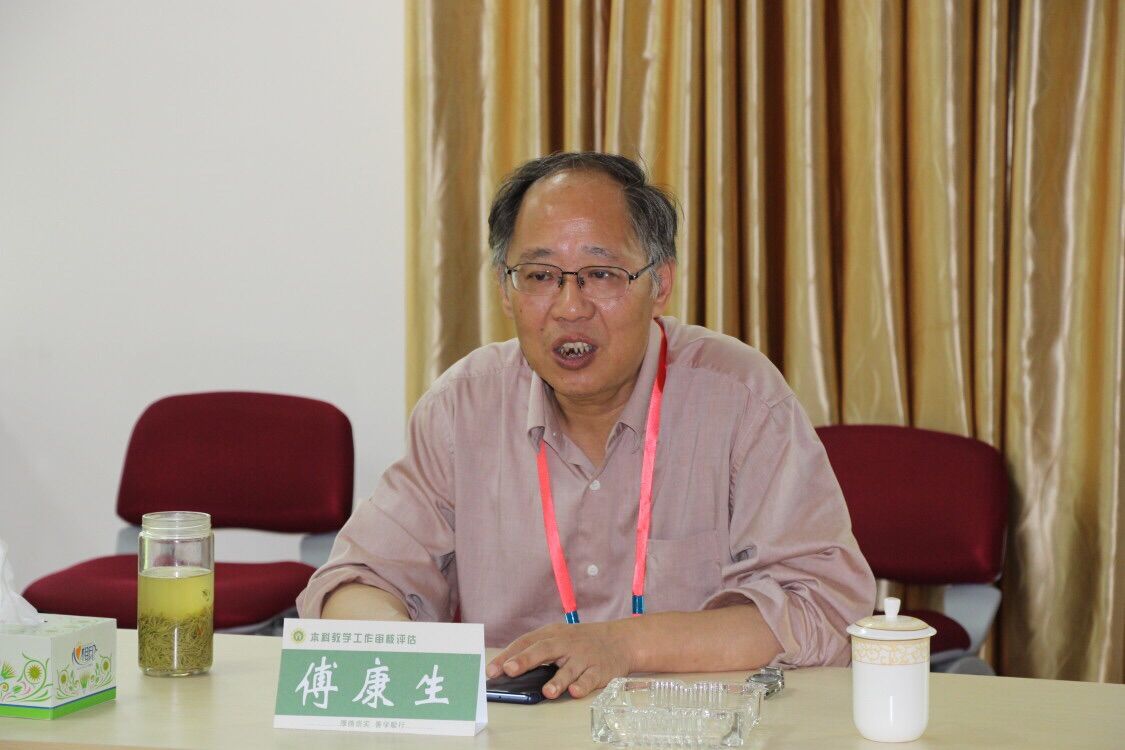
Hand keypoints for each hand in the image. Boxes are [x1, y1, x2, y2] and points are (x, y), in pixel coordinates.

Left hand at [485, 620, 633, 698]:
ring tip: (546, 692)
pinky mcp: (599, 670)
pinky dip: (582, 685)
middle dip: (525, 660)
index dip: (508, 655)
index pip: (526, 642)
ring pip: (569, 668)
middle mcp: (566, 644)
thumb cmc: (581, 642)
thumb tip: (508, 673)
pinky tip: (575, 691)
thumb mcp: (559, 638)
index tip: (492, 670)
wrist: (620, 640)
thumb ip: (537, 652)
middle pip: (544, 650)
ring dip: (557, 680)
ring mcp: (583, 657)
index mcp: (552, 634)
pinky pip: (590, 678)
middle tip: (509, 670)